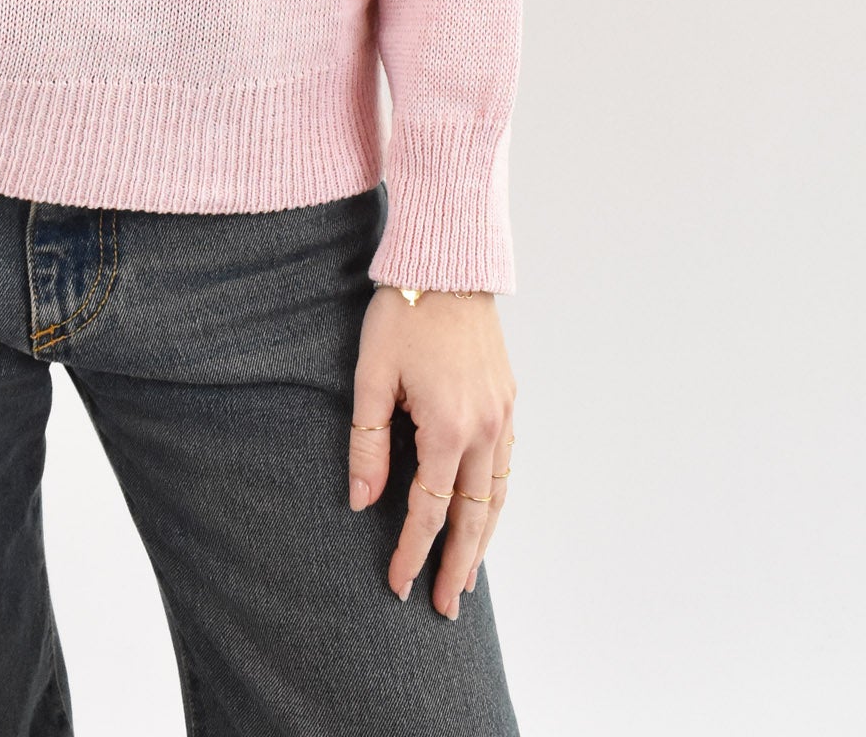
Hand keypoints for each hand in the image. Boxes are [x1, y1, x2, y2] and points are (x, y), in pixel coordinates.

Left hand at [347, 285, 515, 617]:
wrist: (448, 262)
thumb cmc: (403, 313)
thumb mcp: (371, 375)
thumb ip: (368, 442)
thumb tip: (361, 500)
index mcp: (447, 427)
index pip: (428, 509)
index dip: (412, 552)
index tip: (399, 585)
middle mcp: (484, 428)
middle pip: (473, 516)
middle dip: (457, 565)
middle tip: (445, 607)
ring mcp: (503, 414)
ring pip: (497, 496)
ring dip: (483, 540)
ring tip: (468, 576)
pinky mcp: (508, 398)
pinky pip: (506, 465)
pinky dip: (496, 500)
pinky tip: (485, 513)